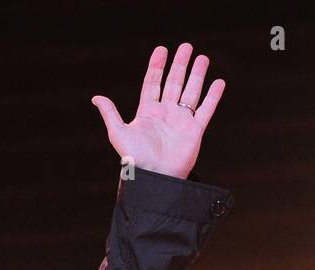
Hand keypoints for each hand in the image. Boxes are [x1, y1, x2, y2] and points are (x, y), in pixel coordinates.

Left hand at [91, 43, 224, 179]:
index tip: (162, 49)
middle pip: (174, 83)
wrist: (154, 178)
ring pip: (191, 92)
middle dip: (180, 65)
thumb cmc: (135, 158)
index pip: (152, 83)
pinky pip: (206, 110)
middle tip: (186, 47)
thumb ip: (110, 113)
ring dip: (197, 75)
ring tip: (202, 57)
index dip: (157, 66)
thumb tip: (96, 98)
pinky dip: (213, 96)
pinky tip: (218, 82)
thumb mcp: (118, 133)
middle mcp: (165, 114)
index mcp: (147, 112)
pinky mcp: (194, 131)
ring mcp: (181, 121)